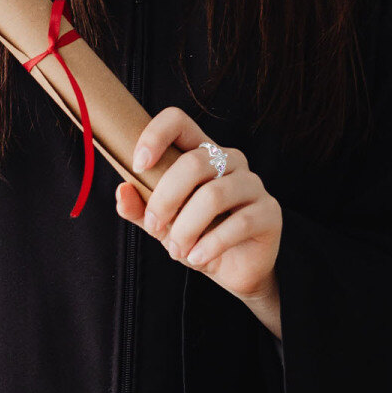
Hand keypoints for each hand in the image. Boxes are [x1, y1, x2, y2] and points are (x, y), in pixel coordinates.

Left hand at [115, 106, 282, 307]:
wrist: (234, 271)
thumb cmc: (197, 237)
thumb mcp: (163, 225)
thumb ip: (141, 209)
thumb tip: (122, 191)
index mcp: (202, 152)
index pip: (179, 121)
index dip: (155, 135)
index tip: (138, 165)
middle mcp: (230, 160)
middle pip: (194, 162)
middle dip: (166, 199)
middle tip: (154, 226)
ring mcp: (253, 184)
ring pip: (214, 195)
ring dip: (187, 228)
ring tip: (177, 250)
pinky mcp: (270, 212)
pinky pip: (238, 223)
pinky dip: (210, 244)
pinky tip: (196, 257)